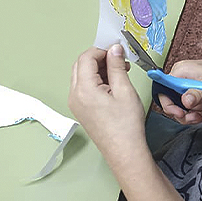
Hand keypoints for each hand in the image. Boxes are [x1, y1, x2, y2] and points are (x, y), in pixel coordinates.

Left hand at [68, 45, 148, 166]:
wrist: (124, 151)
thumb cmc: (126, 126)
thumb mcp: (125, 90)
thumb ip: (116, 66)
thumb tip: (114, 49)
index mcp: (84, 89)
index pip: (86, 57)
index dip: (102, 49)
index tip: (117, 50)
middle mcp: (75, 95)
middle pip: (81, 64)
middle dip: (99, 57)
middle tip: (118, 59)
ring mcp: (76, 103)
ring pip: (82, 75)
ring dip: (98, 68)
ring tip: (120, 71)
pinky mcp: (81, 109)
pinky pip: (84, 86)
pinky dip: (96, 79)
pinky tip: (113, 83)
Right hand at [159, 57, 201, 123]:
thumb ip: (196, 94)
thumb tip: (184, 101)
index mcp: (180, 70)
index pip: (162, 89)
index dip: (168, 104)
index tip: (180, 113)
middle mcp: (180, 76)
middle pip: (170, 99)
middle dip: (182, 111)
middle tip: (193, 116)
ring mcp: (186, 83)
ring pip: (180, 104)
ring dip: (191, 112)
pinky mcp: (193, 89)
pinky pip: (188, 104)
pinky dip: (195, 110)